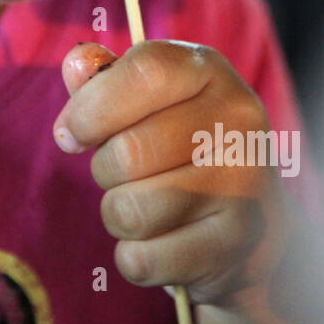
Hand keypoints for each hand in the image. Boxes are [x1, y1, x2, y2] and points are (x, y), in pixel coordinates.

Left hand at [52, 40, 289, 307]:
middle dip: (103, 170)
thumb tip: (78, 64)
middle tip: (122, 174)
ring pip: (129, 210)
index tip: (71, 133)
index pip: (144, 71)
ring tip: (144, 205)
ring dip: (117, 214)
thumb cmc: (180, 144)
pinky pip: (143, 259)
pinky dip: (134, 257)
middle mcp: (237, 122)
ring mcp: (243, 184)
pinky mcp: (235, 243)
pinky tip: (160, 241)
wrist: (252, 215)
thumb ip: (105, 78)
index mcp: (211, 72)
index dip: (91, 105)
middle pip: (127, 151)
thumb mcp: (148, 99)